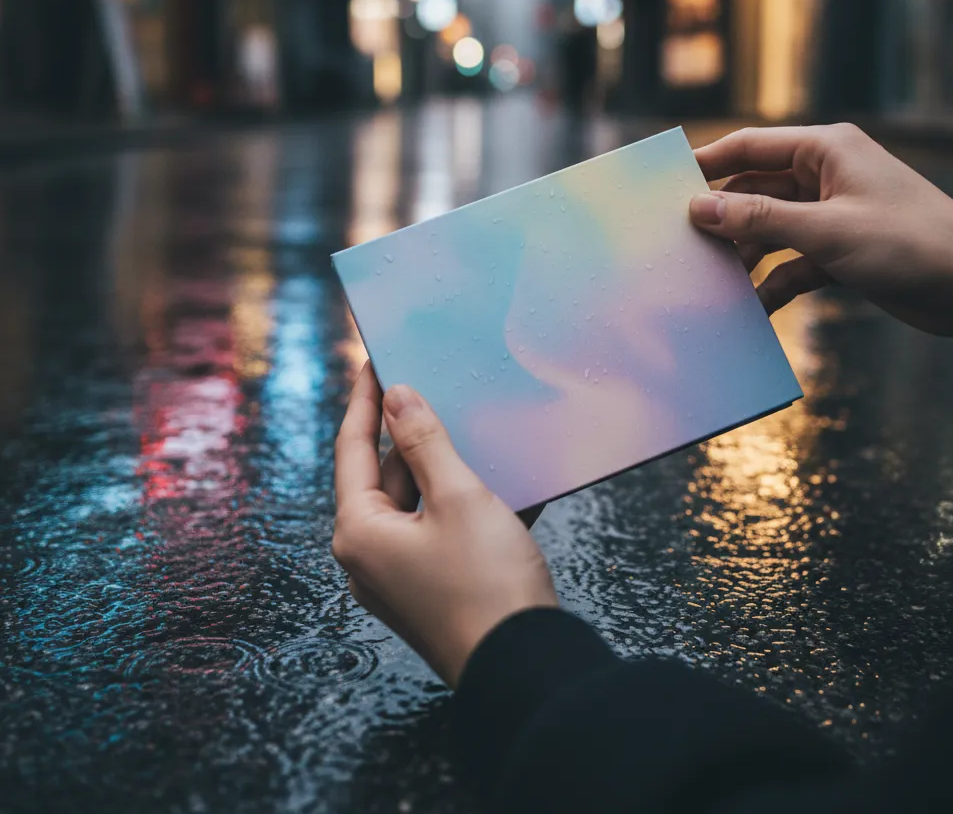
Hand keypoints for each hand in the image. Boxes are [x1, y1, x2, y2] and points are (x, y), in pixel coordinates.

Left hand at [332, 363, 558, 687]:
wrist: (523, 665)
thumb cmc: (487, 583)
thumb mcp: (458, 498)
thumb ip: (425, 441)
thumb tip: (397, 397)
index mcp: (359, 531)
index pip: (353, 448)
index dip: (365, 400)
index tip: (375, 361)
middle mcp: (369, 555)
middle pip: (384, 475)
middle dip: (410, 434)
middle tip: (429, 387)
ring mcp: (399, 576)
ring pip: (416, 502)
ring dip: (443, 467)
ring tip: (470, 427)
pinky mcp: (431, 588)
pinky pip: (439, 529)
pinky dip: (462, 502)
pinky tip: (499, 479)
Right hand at [690, 124, 952, 338]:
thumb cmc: (911, 243)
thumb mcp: (826, 230)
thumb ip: (759, 218)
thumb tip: (700, 209)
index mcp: (826, 150)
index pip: (751, 147)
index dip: (708, 162)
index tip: (667, 183)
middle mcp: (826, 177)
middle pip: (755, 190)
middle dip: (724, 218)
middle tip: (683, 242)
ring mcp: (832, 215)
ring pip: (770, 229)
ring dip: (746, 254)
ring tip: (714, 281)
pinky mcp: (840, 252)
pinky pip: (792, 262)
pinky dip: (774, 282)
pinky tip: (755, 306)